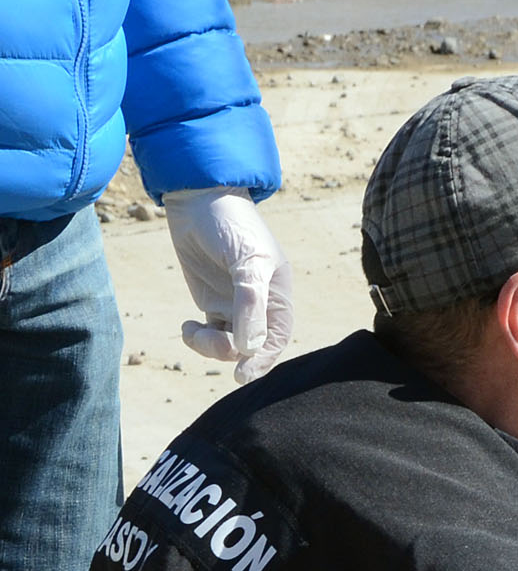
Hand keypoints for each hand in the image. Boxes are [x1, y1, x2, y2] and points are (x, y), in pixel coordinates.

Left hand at [166, 187, 293, 383]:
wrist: (197, 197)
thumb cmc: (230, 223)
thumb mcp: (247, 261)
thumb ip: (250, 303)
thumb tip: (250, 347)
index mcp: (277, 292)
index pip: (277, 336)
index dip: (263, 358)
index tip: (242, 374)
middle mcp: (259, 302)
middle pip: (252, 345)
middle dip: (230, 352)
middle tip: (207, 341)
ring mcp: (235, 303)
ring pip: (229, 343)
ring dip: (210, 346)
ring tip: (191, 331)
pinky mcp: (212, 301)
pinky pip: (210, 333)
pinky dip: (198, 338)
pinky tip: (187, 327)